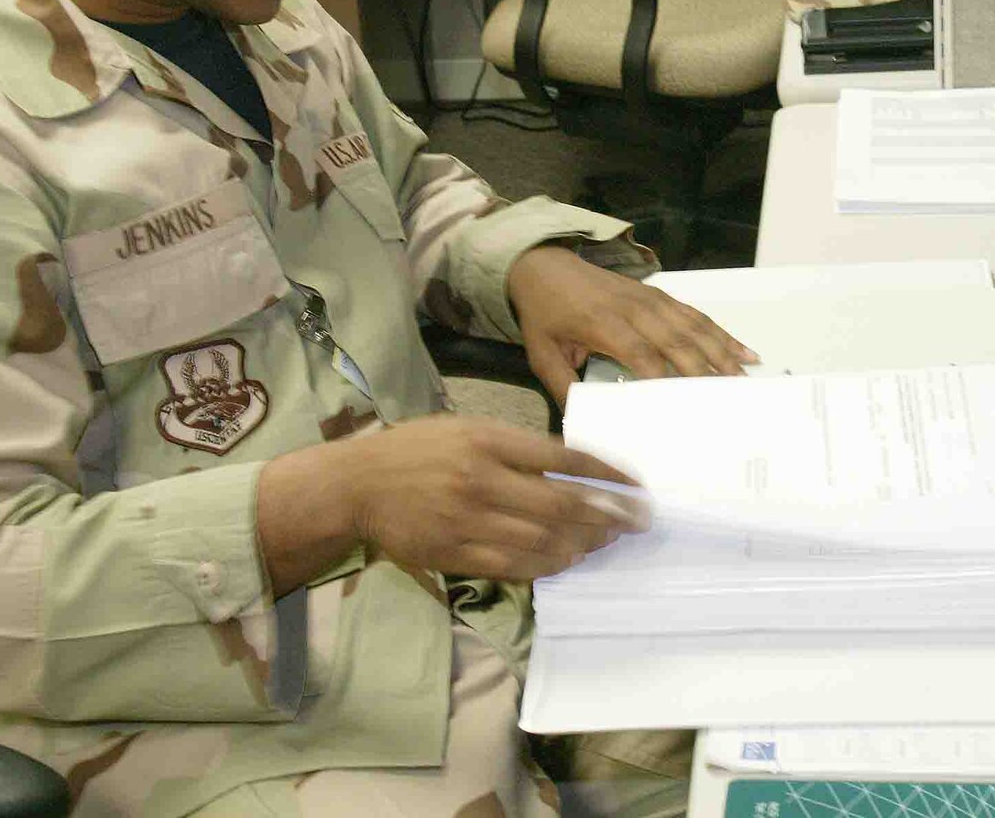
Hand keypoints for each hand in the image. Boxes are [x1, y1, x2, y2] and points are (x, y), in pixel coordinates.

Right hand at [339, 414, 648, 581]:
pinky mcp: (455, 554)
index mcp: (488, 440)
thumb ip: (517, 447)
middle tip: (635, 522)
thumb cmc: (418, 449)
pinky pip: (514, 566)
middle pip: (562, 505)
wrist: (358, 484)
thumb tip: (573, 468)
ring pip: (543, 541)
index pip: (563, 459)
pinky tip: (567, 560)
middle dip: (607, 516)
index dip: (606, 475)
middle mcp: (482, 480)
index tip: (636, 486)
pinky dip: (547, 565)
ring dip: (583, 544)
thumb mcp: (469, 429)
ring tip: (606, 542)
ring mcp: (468, 521)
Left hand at [507, 245, 757, 401]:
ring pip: (693, 326)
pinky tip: (741, 349)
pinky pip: (695, 314)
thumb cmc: (545, 313)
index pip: (641, 355)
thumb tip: (580, 421)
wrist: (545, 265)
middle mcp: (634, 310)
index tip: (684, 407)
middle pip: (677, 341)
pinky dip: (721, 332)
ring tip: (744, 377)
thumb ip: (561, 386)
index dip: (663, 379)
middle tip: (730, 398)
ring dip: (721, 351)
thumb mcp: (541, 353)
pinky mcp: (658, 294)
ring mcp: (650, 300)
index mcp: (604, 325)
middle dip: (705, 369)